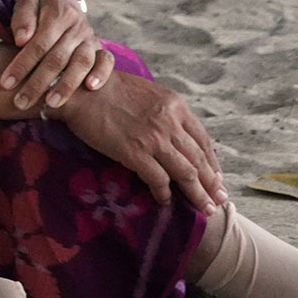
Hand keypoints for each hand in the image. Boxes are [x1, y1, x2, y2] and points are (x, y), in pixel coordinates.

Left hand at [0, 0, 111, 112]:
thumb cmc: (36, 5)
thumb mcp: (26, 3)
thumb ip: (23, 19)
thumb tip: (21, 39)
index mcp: (57, 15)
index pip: (39, 43)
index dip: (22, 64)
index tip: (6, 83)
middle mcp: (77, 27)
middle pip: (58, 58)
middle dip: (38, 83)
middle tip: (21, 103)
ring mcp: (90, 38)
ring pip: (82, 63)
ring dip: (67, 85)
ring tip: (51, 104)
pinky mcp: (99, 47)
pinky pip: (106, 60)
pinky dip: (101, 73)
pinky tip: (90, 88)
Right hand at [54, 72, 225, 213]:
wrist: (78, 89)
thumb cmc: (105, 88)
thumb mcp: (146, 92)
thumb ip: (163, 111)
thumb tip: (172, 131)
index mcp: (175, 106)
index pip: (203, 139)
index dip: (212, 162)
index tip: (216, 177)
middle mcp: (170, 122)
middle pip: (199, 159)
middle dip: (212, 183)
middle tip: (220, 200)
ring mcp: (153, 139)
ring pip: (185, 173)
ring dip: (197, 194)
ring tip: (205, 209)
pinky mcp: (134, 152)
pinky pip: (158, 179)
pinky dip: (164, 193)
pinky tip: (165, 201)